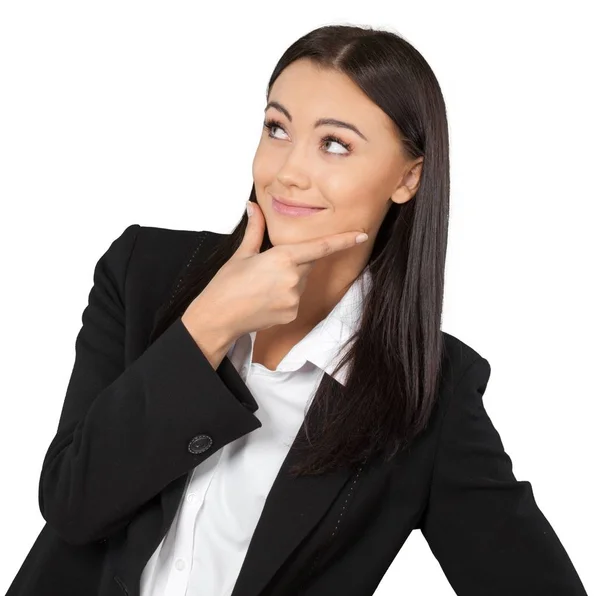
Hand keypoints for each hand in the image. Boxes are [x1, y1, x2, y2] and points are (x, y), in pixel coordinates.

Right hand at [182, 200, 367, 343]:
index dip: (343, 240)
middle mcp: (293, 278)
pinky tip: (265, 300)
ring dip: (289, 281)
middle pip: (306, 264)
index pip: (320, 247)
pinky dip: (285, 297)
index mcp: (282, 257)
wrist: (218, 317)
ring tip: (262, 287)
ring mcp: (294, 298)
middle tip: (266, 271)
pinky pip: (295, 299)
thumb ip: (255, 229)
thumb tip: (252, 207)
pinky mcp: (292, 313)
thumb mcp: (242, 254)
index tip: (360, 235)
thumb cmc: (226, 285)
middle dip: (293, 263)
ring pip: (301, 282)